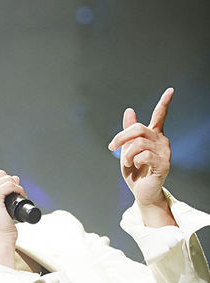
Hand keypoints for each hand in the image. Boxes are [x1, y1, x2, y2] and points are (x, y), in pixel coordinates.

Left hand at [108, 87, 172, 207]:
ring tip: (127, 163)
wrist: (141, 192)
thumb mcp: (127, 150)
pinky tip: (136, 166)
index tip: (170, 90)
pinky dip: (134, 161)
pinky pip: (143, 156)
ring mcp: (165, 152)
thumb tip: (129, 110)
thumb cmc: (135, 172)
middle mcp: (161, 140)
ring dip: (126, 155)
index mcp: (153, 135)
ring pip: (139, 144)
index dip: (164, 102)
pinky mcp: (164, 163)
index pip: (160, 115)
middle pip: (139, 129)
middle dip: (121, 137)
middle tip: (112, 147)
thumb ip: (128, 131)